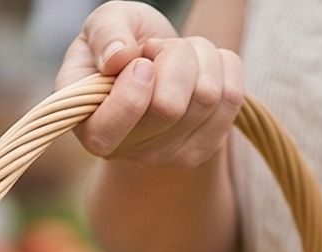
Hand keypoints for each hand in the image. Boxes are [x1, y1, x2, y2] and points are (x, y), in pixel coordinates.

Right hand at [54, 1, 243, 166]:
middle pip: (170, 106)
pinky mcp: (206, 147)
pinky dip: (223, 66)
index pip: (108, 133)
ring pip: (207, 97)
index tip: (140, 61)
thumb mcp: (103, 24)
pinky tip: (201, 67)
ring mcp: (169, 156)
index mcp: (89, 128)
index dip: (132, 89)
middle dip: (172, 56)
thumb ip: (104, 34)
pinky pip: (232, 99)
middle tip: (158, 50)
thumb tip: (118, 57)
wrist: (155, 63)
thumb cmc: (123, 44)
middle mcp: (127, 152)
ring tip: (179, 56)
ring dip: (199, 57)